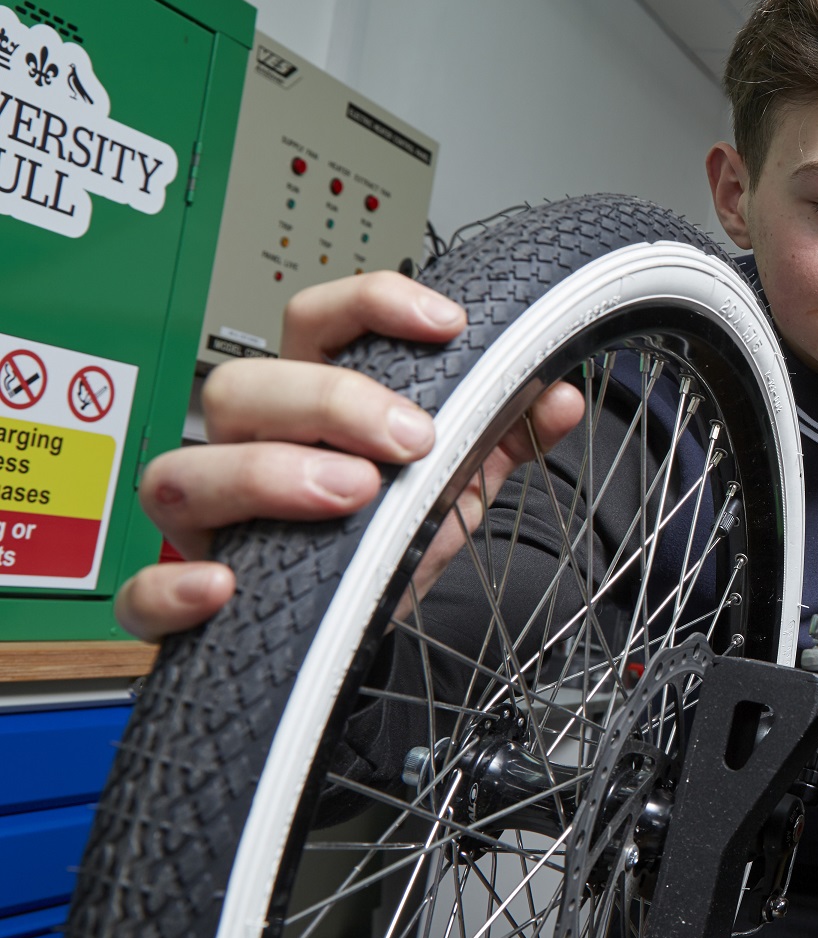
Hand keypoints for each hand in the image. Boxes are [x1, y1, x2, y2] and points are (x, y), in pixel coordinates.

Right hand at [116, 271, 584, 639]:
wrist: (350, 634)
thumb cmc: (385, 539)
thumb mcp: (455, 483)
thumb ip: (502, 437)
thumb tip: (555, 397)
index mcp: (308, 406)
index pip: (316, 321)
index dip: (374, 304)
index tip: (447, 323)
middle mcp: (247, 449)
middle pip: (240, 386)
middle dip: (328, 402)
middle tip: (410, 439)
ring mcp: (209, 522)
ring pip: (181, 473)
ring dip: (265, 476)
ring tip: (351, 495)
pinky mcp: (186, 597)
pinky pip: (143, 590)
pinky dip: (173, 588)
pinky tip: (227, 588)